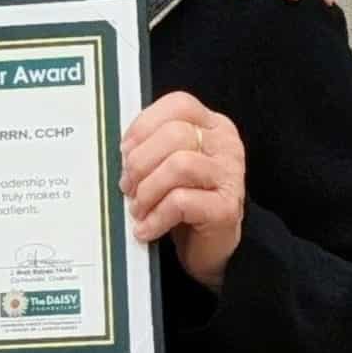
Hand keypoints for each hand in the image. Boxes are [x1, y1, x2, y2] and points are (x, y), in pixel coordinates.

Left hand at [120, 91, 245, 291]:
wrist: (210, 247)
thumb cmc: (185, 201)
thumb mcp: (168, 165)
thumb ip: (152, 147)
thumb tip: (121, 150)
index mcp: (211, 126)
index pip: (179, 105)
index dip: (145, 124)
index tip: (125, 150)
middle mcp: (225, 145)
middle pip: (175, 134)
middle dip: (140, 161)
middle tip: (127, 186)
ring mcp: (230, 176)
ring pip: (179, 165)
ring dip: (148, 190)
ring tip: (137, 209)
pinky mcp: (227, 208)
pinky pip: (182, 202)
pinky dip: (156, 216)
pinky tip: (147, 228)